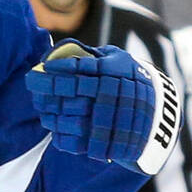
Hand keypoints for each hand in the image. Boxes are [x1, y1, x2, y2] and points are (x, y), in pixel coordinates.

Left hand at [25, 39, 180, 175]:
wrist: (159, 117)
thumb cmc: (133, 81)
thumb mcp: (121, 61)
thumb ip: (96, 55)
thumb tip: (65, 48)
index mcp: (111, 73)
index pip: (76, 70)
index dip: (54, 70)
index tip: (40, 69)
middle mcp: (107, 96)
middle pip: (67, 93)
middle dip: (45, 89)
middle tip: (32, 85)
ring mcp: (106, 121)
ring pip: (66, 118)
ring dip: (49, 114)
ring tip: (42, 110)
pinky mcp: (104, 143)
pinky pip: (73, 142)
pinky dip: (60, 136)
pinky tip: (55, 129)